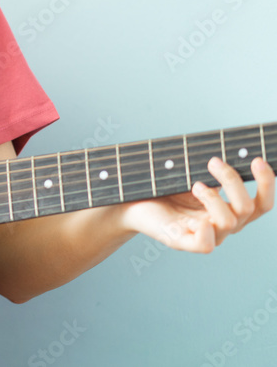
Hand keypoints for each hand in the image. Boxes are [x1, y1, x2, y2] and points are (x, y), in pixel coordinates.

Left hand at [121, 156, 274, 251]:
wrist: (130, 202)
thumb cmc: (163, 188)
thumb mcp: (192, 174)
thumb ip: (213, 167)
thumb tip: (229, 148)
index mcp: (228, 210)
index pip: (261, 203)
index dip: (266, 183)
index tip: (256, 160)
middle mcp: (221, 224)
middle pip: (248, 208)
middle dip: (233, 181)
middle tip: (212, 161)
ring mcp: (203, 234)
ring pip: (229, 223)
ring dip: (214, 198)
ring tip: (195, 185)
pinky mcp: (181, 241)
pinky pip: (205, 245)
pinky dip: (206, 233)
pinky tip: (199, 221)